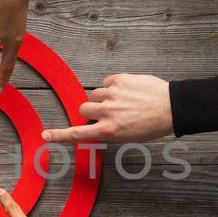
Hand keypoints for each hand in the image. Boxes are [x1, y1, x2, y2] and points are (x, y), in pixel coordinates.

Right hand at [42, 73, 172, 144]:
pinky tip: (128, 92)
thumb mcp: (128, 136)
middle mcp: (107, 113)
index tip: (45, 136)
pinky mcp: (119, 80)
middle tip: (107, 112)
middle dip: (92, 110)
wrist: (172, 107)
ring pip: (95, 94)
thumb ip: (108, 131)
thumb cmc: (152, 125)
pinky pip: (106, 82)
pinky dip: (113, 87)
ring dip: (104, 98)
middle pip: (83, 108)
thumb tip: (95, 126)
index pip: (78, 134)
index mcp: (109, 131)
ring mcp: (112, 94)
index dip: (59, 135)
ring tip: (123, 101)